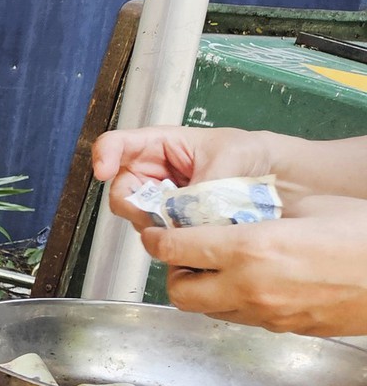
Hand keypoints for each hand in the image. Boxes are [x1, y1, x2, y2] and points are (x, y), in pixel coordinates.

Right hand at [92, 125, 279, 233]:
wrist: (281, 181)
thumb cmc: (253, 155)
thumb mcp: (231, 158)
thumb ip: (201, 186)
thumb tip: (183, 217)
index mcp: (160, 145)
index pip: (117, 145)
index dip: (104, 157)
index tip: (104, 172)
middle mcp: (153, 176)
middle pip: (121, 192)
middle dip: (135, 207)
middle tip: (157, 215)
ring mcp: (161, 203)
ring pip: (140, 219)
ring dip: (160, 226)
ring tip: (194, 221)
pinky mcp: (174, 227)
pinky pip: (161, 237)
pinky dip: (174, 240)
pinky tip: (197, 234)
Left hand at [143, 195, 366, 336]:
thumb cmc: (366, 236)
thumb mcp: (310, 206)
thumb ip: (263, 210)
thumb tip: (238, 209)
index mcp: (252, 250)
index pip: (176, 249)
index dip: (157, 239)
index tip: (155, 232)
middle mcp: (252, 288)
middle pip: (179, 291)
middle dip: (174, 271)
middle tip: (186, 253)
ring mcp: (268, 315)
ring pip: (207, 311)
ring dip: (202, 290)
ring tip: (219, 268)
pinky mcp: (286, 330)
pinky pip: (240, 319)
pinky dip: (232, 303)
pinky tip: (251, 283)